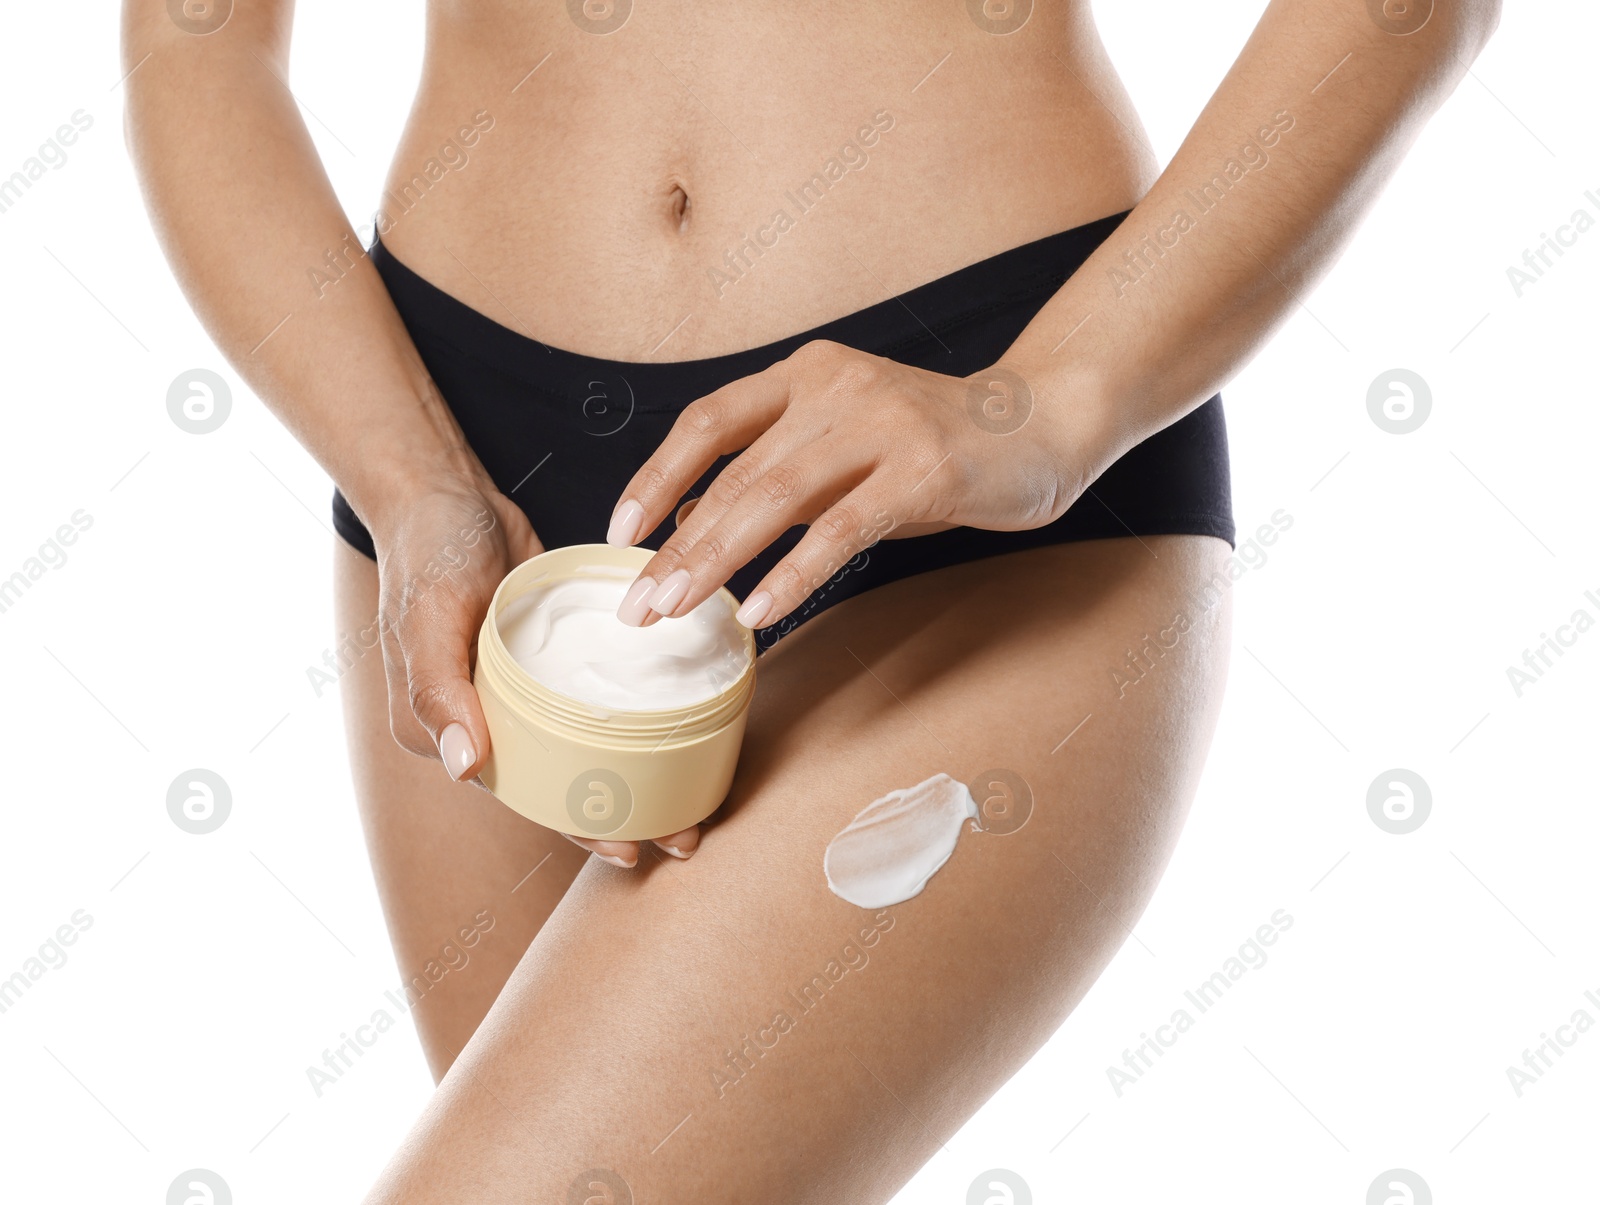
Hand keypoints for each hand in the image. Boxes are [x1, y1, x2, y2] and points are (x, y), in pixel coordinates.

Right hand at [368, 477, 700, 866]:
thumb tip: (465, 768)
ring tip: (696, 801)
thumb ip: (437, 688)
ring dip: (639, 774)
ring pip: (585, 749)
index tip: (629, 846)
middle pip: (561, 782)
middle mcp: (483, 721)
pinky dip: (635, 720)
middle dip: (621, 815)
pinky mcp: (550, 660)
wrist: (445, 489)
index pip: (520, 795)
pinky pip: (594, 700)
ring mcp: (520, 692)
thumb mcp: (428, 616)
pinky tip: (681, 733)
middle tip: (686, 836)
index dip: (575, 824)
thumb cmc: (428, 550)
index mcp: (443, 731)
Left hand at [604, 339, 1095, 628]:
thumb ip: (774, 480)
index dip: (657, 476)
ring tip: (678, 611)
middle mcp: (836, 387)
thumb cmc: (935, 446)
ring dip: (719, 560)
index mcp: (807, 375)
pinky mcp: (925, 468)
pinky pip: (844, 527)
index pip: (709, 421)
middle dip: (679, 544)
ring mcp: (882, 423)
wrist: (1045, 421)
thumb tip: (689, 524)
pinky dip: (797, 572)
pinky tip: (763, 610)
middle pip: (736, 471)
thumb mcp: (844, 453)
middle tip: (638, 604)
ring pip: (778, 497)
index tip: (621, 531)